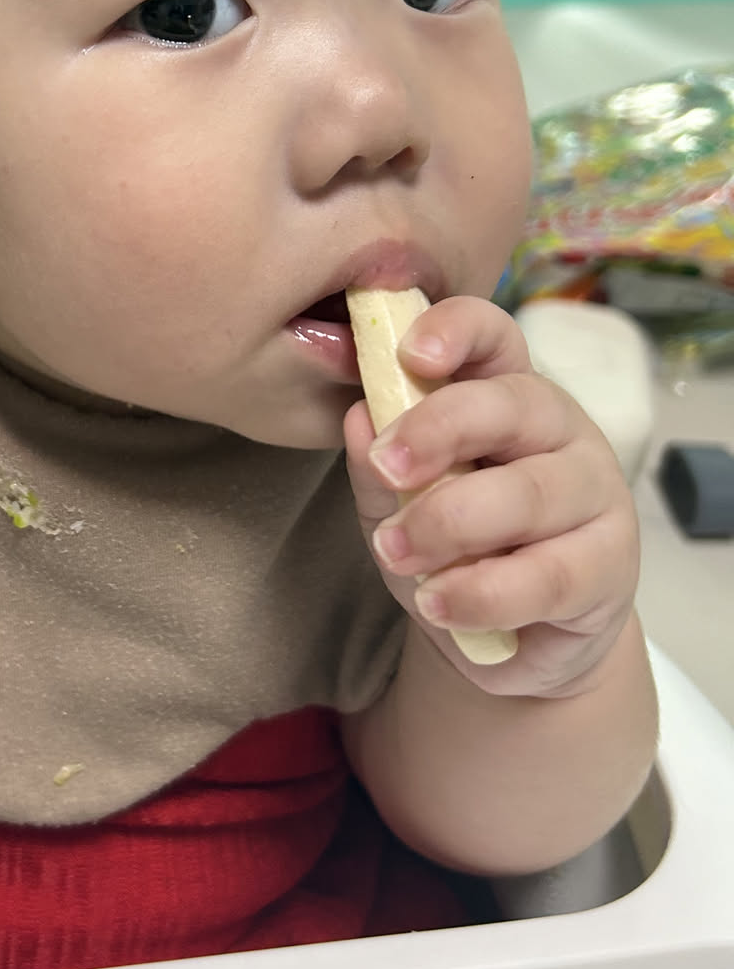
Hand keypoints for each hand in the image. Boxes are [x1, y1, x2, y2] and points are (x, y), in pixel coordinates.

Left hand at [343, 295, 639, 697]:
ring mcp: (595, 492)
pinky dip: (482, 593)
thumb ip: (378, 467)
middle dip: (441, 429)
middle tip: (388, 467)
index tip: (409, 353)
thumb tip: (358, 418)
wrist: (512, 638)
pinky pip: (546, 575)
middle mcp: (559, 429)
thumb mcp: (399, 505)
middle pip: (511, 405)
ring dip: (449, 525)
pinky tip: (438, 602)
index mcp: (502, 392)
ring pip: (527, 495)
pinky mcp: (611, 564)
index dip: (456, 330)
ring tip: (397, 553)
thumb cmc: (455, 548)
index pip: (493, 336)